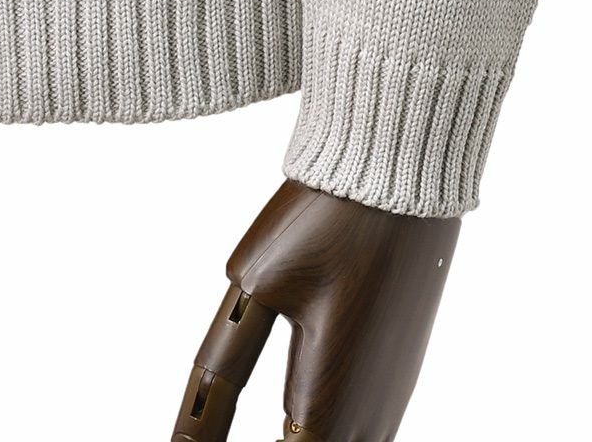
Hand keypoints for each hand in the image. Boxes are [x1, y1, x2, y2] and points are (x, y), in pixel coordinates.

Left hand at [171, 180, 460, 441]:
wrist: (405, 175)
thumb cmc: (327, 221)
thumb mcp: (256, 286)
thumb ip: (222, 372)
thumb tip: (186, 437)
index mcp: (330, 405)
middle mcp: (373, 415)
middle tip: (217, 430)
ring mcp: (394, 393)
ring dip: (301, 437)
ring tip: (272, 419)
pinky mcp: (401, 367)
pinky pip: (362, 425)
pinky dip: (327, 425)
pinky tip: (302, 406)